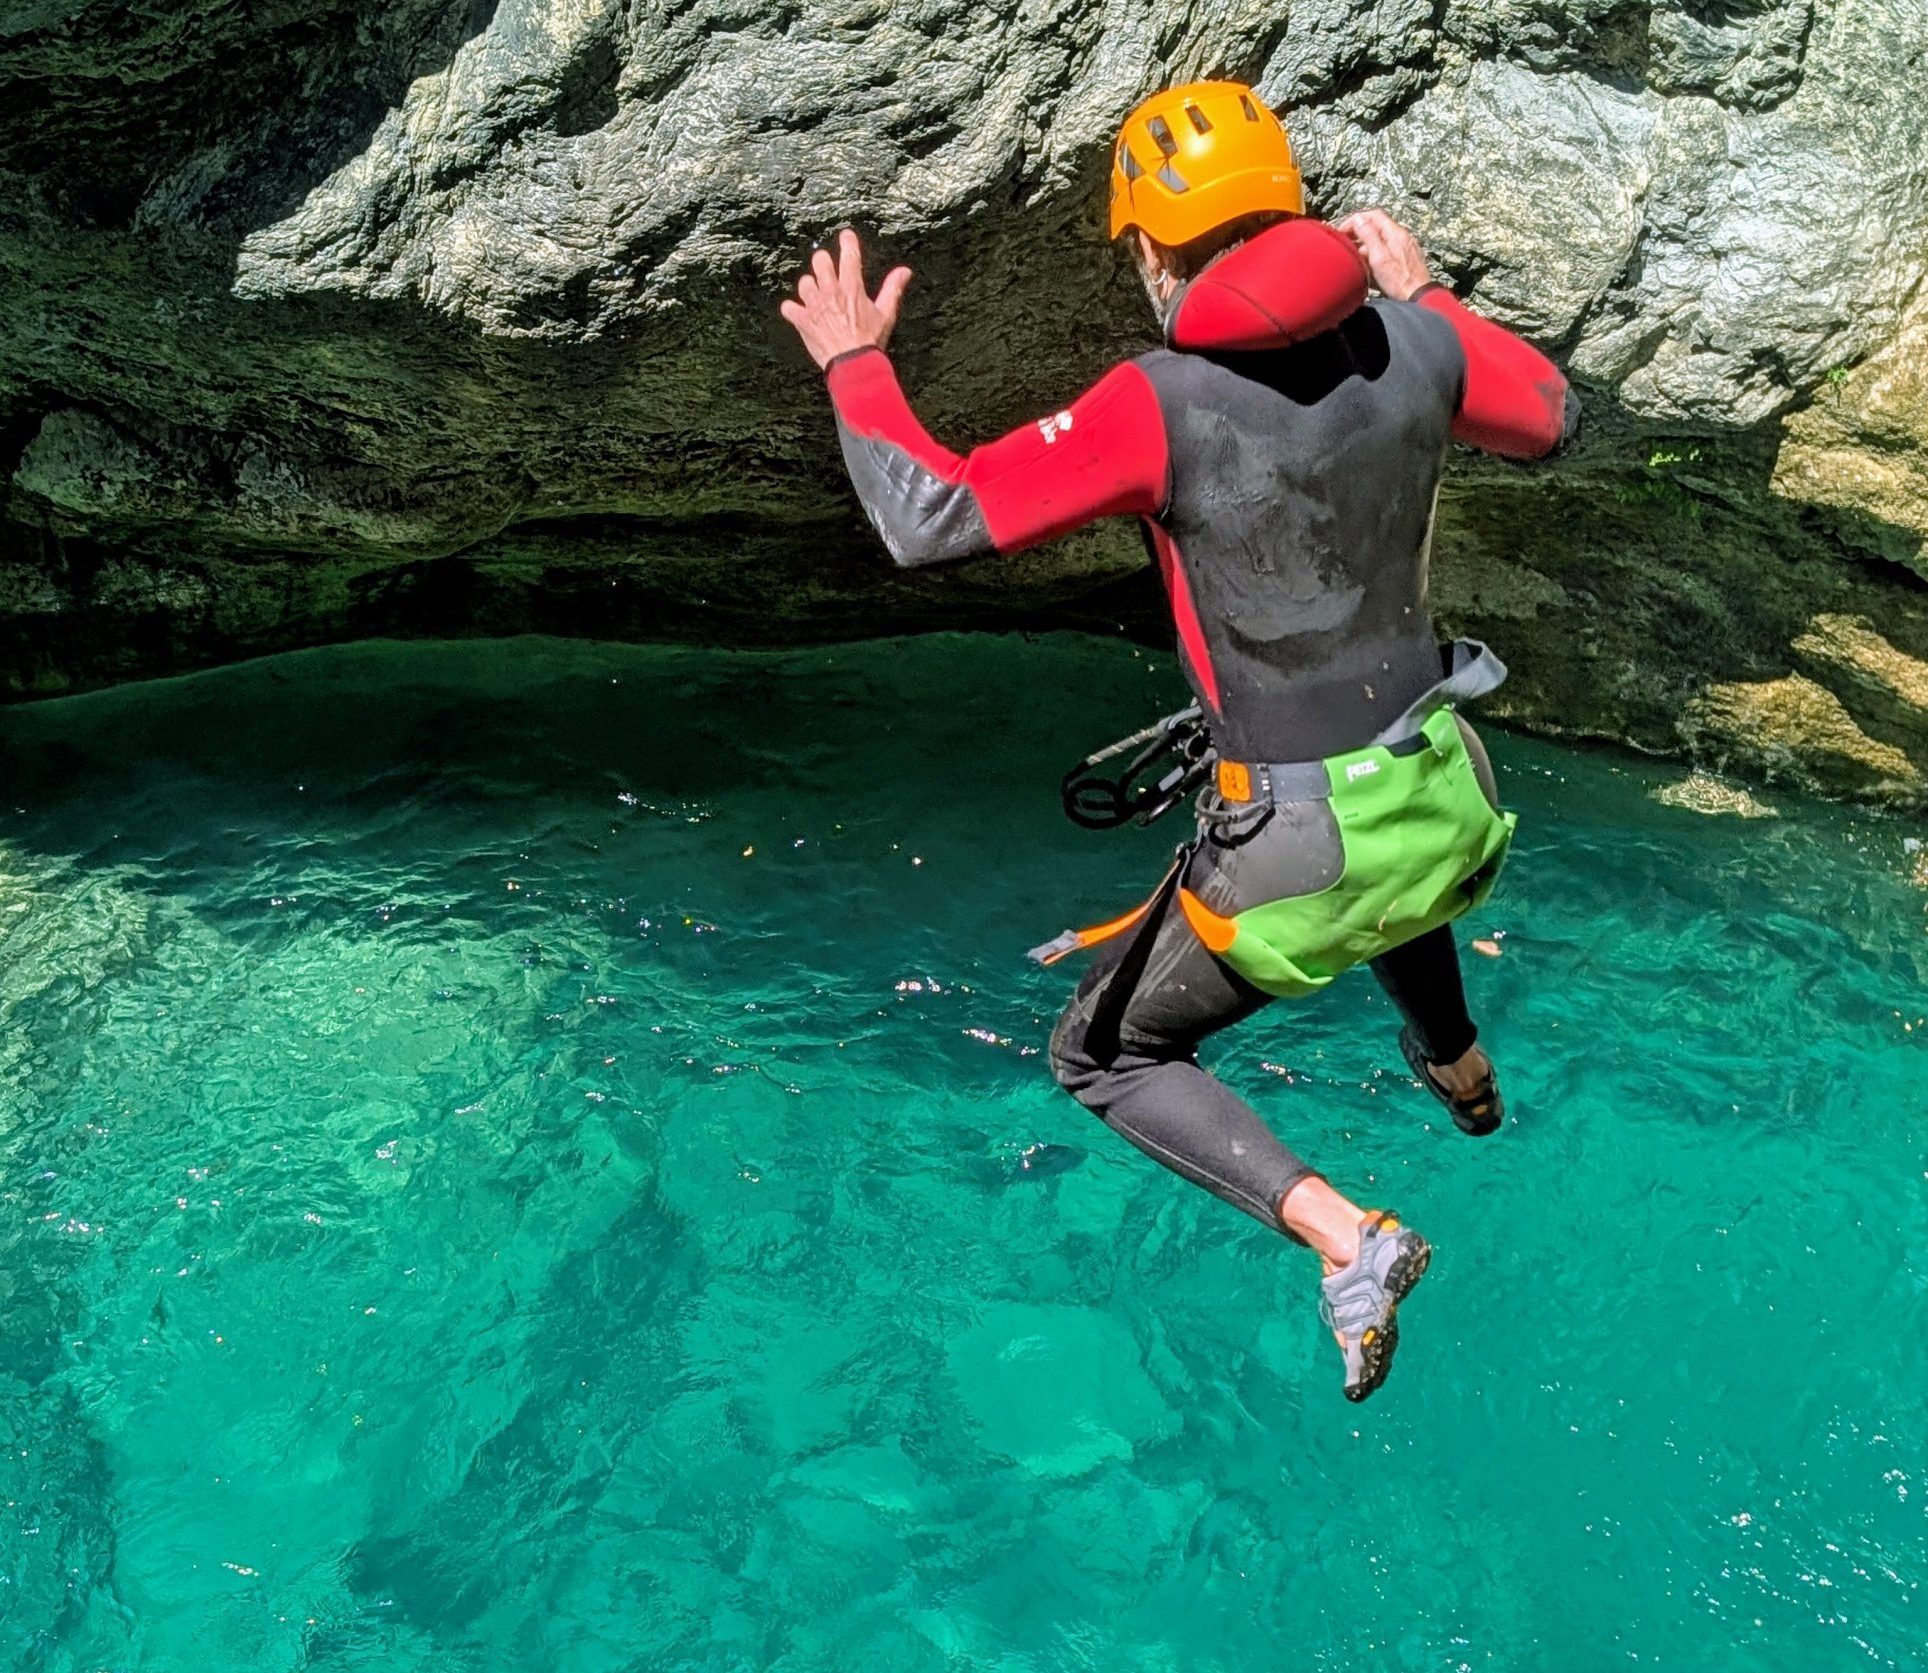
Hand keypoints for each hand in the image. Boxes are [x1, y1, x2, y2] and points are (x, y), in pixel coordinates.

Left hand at [780, 228, 912, 369]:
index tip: (846, 236)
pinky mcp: (803, 320)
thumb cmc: (870, 341)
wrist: (853, 364)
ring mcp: (815, 305)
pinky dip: (792, 310)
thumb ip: (893, 289)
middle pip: (820, 260)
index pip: (849, 255)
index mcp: (852, 287)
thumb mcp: (886, 314)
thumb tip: (905, 271)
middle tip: (826, 270)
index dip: (848, 241)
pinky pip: (788, 307)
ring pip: (804, 282)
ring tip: (815, 297)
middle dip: (823, 262)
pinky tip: (798, 313)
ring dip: (809, 287)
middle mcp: (831, 291)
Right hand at [1338, 210, 1433, 301]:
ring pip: (1382, 236)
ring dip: (1366, 242)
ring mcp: (1405, 246)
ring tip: (1354, 255)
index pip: (1373, 215)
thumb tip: (1358, 219)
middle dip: (1359, 231)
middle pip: (1377, 225)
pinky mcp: (1406, 256)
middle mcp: (1401, 236)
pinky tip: (1369, 263)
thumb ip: (1369, 236)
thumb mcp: (1379, 258)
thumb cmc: (1399, 281)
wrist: (1418, 296)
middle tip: (1345, 241)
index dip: (1355, 220)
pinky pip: (1388, 247)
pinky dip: (1375, 250)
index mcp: (1395, 233)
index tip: (1343, 230)